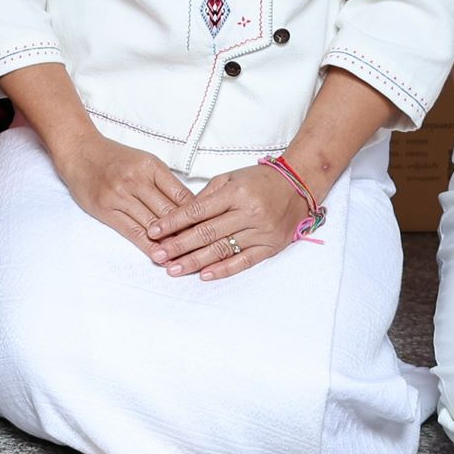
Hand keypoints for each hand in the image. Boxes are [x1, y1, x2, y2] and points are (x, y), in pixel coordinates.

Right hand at [48, 131, 192, 246]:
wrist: (80, 152)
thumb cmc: (115, 158)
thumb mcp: (144, 161)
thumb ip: (165, 183)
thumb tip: (190, 209)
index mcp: (151, 166)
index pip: (182, 196)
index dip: (199, 216)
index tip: (211, 231)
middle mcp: (136, 180)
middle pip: (170, 212)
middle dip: (188, 233)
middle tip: (205, 251)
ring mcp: (120, 195)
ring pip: (153, 224)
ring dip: (171, 244)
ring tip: (187, 259)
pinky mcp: (106, 209)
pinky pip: (132, 232)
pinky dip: (149, 246)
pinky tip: (161, 256)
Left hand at [146, 165, 304, 280]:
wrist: (299, 186)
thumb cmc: (260, 181)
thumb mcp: (230, 179)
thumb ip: (206, 197)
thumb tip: (180, 217)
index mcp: (236, 193)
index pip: (197, 210)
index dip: (173, 223)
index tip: (154, 232)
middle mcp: (249, 213)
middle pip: (207, 233)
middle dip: (179, 246)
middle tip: (158, 255)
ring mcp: (261, 231)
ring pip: (222, 249)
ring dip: (195, 261)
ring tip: (174, 269)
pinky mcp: (271, 246)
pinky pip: (244, 261)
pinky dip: (223, 269)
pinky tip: (204, 275)